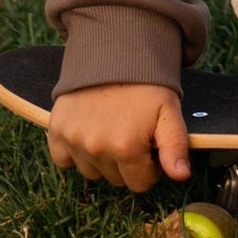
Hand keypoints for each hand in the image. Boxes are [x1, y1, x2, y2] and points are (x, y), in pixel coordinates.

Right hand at [49, 78, 189, 192]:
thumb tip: (181, 176)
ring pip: (92, 172)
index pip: (140, 184)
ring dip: (102, 159)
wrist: (114, 54)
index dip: (149, 167)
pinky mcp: (56, 132)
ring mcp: (73, 140)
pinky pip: (63, 161)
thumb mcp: (169, 112)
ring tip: (110, 129)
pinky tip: (88, 132)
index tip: (148, 144)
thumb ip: (175, 146)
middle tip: (131, 133)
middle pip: (116, 179)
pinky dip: (74, 153)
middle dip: (127, 163)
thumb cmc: (146, 86)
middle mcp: (96, 148)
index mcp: (126, 148)